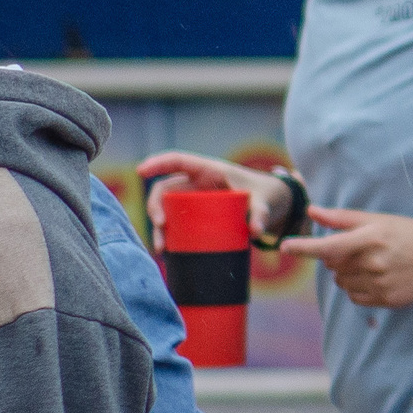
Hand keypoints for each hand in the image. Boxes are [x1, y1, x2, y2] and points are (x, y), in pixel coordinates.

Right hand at [135, 151, 286, 243]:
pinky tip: (167, 251)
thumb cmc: (264, 195)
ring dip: (159, 227)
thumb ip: (261, 213)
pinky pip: (176, 222)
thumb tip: (256, 231)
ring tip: (163, 248)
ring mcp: (194, 200)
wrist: (271, 205)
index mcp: (210, 171)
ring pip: (167, 209)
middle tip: (161, 226)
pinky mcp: (195, 216)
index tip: (141, 171)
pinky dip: (169, 235)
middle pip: (165, 189)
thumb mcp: (264, 201)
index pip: (179, 161)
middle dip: (156, 206)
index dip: (159, 163)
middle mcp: (196, 184)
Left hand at [284, 207, 412, 307]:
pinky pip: (355, 297)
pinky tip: (377, 277)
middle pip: (332, 265)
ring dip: (347, 274)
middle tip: (362, 248)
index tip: (284, 247)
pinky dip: (358, 288)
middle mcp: (373, 262)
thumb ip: (343, 218)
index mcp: (371, 238)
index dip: (303, 248)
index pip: (327, 247)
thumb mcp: (381, 220)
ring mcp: (379, 283)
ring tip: (373, 263)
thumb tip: (312, 211)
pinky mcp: (385, 300)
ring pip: (341, 282)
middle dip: (338, 257)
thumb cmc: (412, 233)